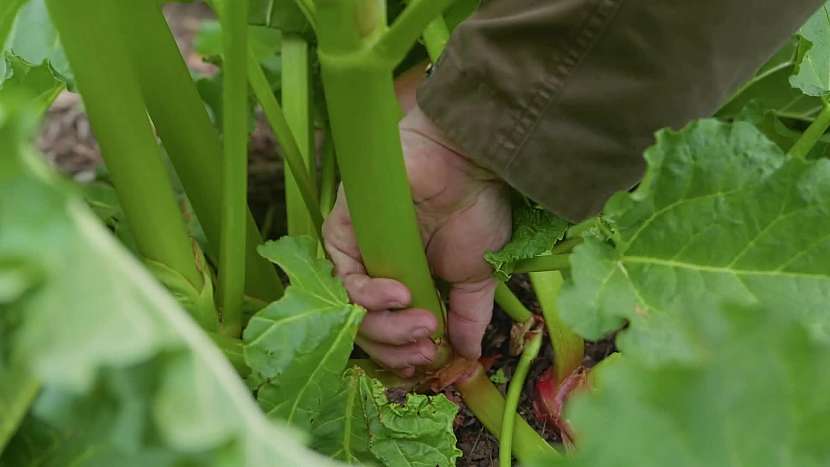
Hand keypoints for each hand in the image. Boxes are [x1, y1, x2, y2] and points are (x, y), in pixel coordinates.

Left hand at [323, 105, 510, 375]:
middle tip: (426, 349)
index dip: (404, 354)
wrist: (468, 164)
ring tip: (424, 325)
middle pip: (368, 329)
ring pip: (353, 313)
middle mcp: (379, 270)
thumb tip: (466, 353)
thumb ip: (467, 316)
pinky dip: (371, 297)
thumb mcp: (476, 276)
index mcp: (409, 280)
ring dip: (388, 329)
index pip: (390, 331)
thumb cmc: (475, 209)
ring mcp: (359, 253)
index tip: (429, 361)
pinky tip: (400, 294)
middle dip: (397, 347)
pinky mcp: (342, 232)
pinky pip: (344, 279)